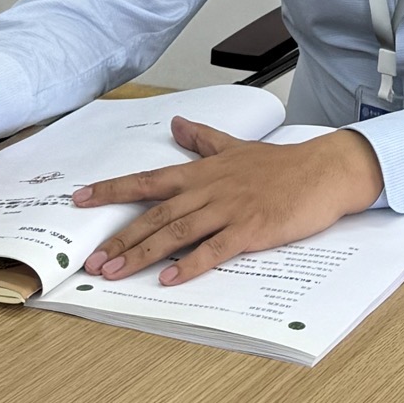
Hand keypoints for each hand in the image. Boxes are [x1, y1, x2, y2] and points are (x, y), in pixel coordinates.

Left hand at [74, 119, 385, 285]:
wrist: (323, 172)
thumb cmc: (280, 164)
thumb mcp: (237, 147)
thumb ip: (203, 140)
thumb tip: (177, 123)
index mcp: (204, 172)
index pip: (150, 180)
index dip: (113, 189)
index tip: (80, 198)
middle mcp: (210, 189)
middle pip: (156, 213)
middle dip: (121, 237)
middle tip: (91, 261)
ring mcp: (229, 209)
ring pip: (177, 232)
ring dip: (143, 254)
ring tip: (115, 274)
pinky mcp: (250, 229)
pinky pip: (214, 249)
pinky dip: (189, 265)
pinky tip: (169, 280)